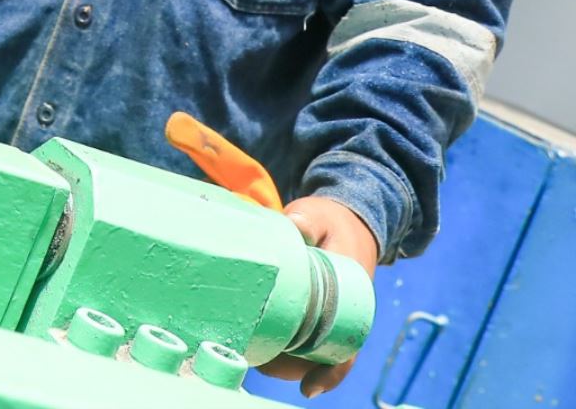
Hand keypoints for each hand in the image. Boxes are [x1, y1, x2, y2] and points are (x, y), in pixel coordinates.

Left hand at [257, 196, 378, 397]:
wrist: (345, 220)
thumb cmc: (331, 221)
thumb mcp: (321, 215)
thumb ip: (309, 218)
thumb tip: (295, 223)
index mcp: (353, 298)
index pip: (348, 346)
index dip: (330, 371)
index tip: (308, 389)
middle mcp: (345, 315)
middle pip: (321, 357)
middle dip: (290, 366)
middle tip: (258, 362)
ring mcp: (328, 315)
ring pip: (307, 352)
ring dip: (281, 358)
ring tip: (250, 352)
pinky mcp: (312, 311)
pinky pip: (300, 339)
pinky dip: (280, 345)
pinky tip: (256, 344)